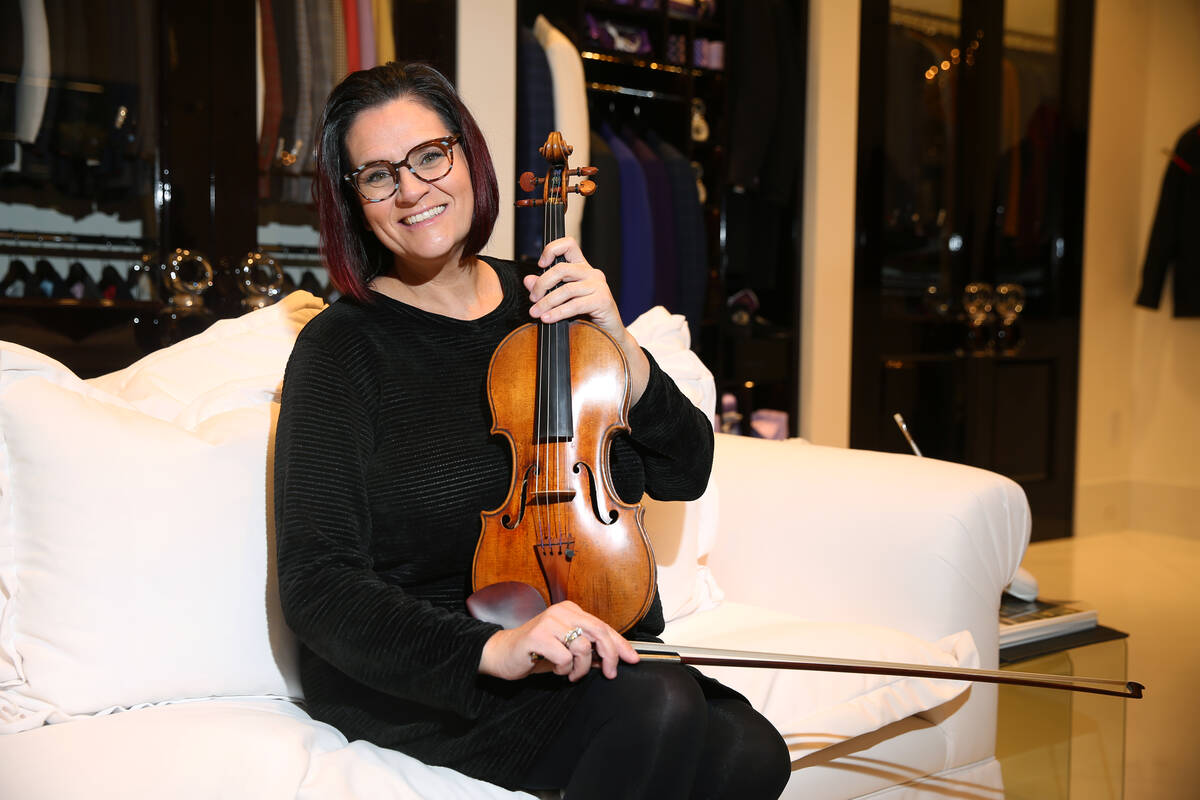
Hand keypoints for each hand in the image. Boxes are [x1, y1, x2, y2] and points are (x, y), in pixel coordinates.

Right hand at [479, 600, 639, 681]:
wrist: (501, 654)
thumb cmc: (536, 652)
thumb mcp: (566, 649)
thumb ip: (588, 650)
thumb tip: (611, 658)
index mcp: (570, 610)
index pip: (603, 626)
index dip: (620, 644)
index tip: (632, 658)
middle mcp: (561, 612)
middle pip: (598, 632)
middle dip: (609, 655)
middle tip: (609, 673)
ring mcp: (549, 622)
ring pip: (583, 647)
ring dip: (581, 668)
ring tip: (571, 673)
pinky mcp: (538, 637)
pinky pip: (565, 657)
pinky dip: (564, 670)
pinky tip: (556, 670)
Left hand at [525, 237, 649, 403]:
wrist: (610, 336)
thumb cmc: (586, 317)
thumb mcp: (562, 300)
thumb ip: (546, 288)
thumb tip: (528, 280)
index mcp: (582, 268)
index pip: (568, 245)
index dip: (552, 249)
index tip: (541, 264)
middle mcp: (592, 273)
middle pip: (561, 268)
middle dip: (542, 284)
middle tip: (533, 299)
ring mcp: (599, 285)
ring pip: (565, 289)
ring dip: (546, 302)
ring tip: (536, 313)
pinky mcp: (602, 300)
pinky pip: (575, 305)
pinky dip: (558, 313)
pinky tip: (547, 319)